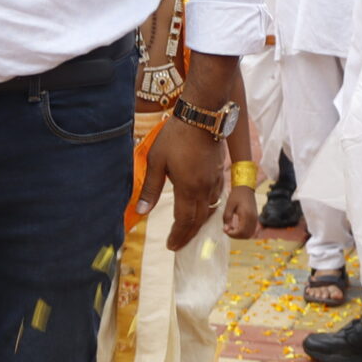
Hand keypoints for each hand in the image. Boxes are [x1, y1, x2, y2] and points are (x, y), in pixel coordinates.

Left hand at [139, 113, 226, 249]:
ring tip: (189, 231)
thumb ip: (150, 188)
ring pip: (209, 210)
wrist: (202, 116)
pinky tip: (201, 208)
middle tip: (179, 245)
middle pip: (199, 220)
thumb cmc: (176, 136)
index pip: (184, 221)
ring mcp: (214, 180)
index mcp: (188, 189)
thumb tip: (142, 211)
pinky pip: (215, 198)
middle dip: (188, 235)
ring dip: (199, 224)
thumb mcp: (156, 161)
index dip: (178, 236)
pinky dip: (208, 209)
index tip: (171, 246)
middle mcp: (205, 189)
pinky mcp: (219, 172)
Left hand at [222, 181, 259, 239]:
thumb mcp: (229, 205)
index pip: (241, 232)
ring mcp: (255, 219)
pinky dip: (244, 232)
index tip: (225, 230)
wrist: (245, 187)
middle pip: (246, 235)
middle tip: (227, 230)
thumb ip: (227, 218)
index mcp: (246, 215)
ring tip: (232, 228)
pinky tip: (237, 227)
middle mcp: (253, 218)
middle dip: (236, 236)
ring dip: (240, 235)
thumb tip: (225, 230)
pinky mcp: (255, 218)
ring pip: (249, 234)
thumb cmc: (236, 195)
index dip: (232, 234)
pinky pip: (251, 230)